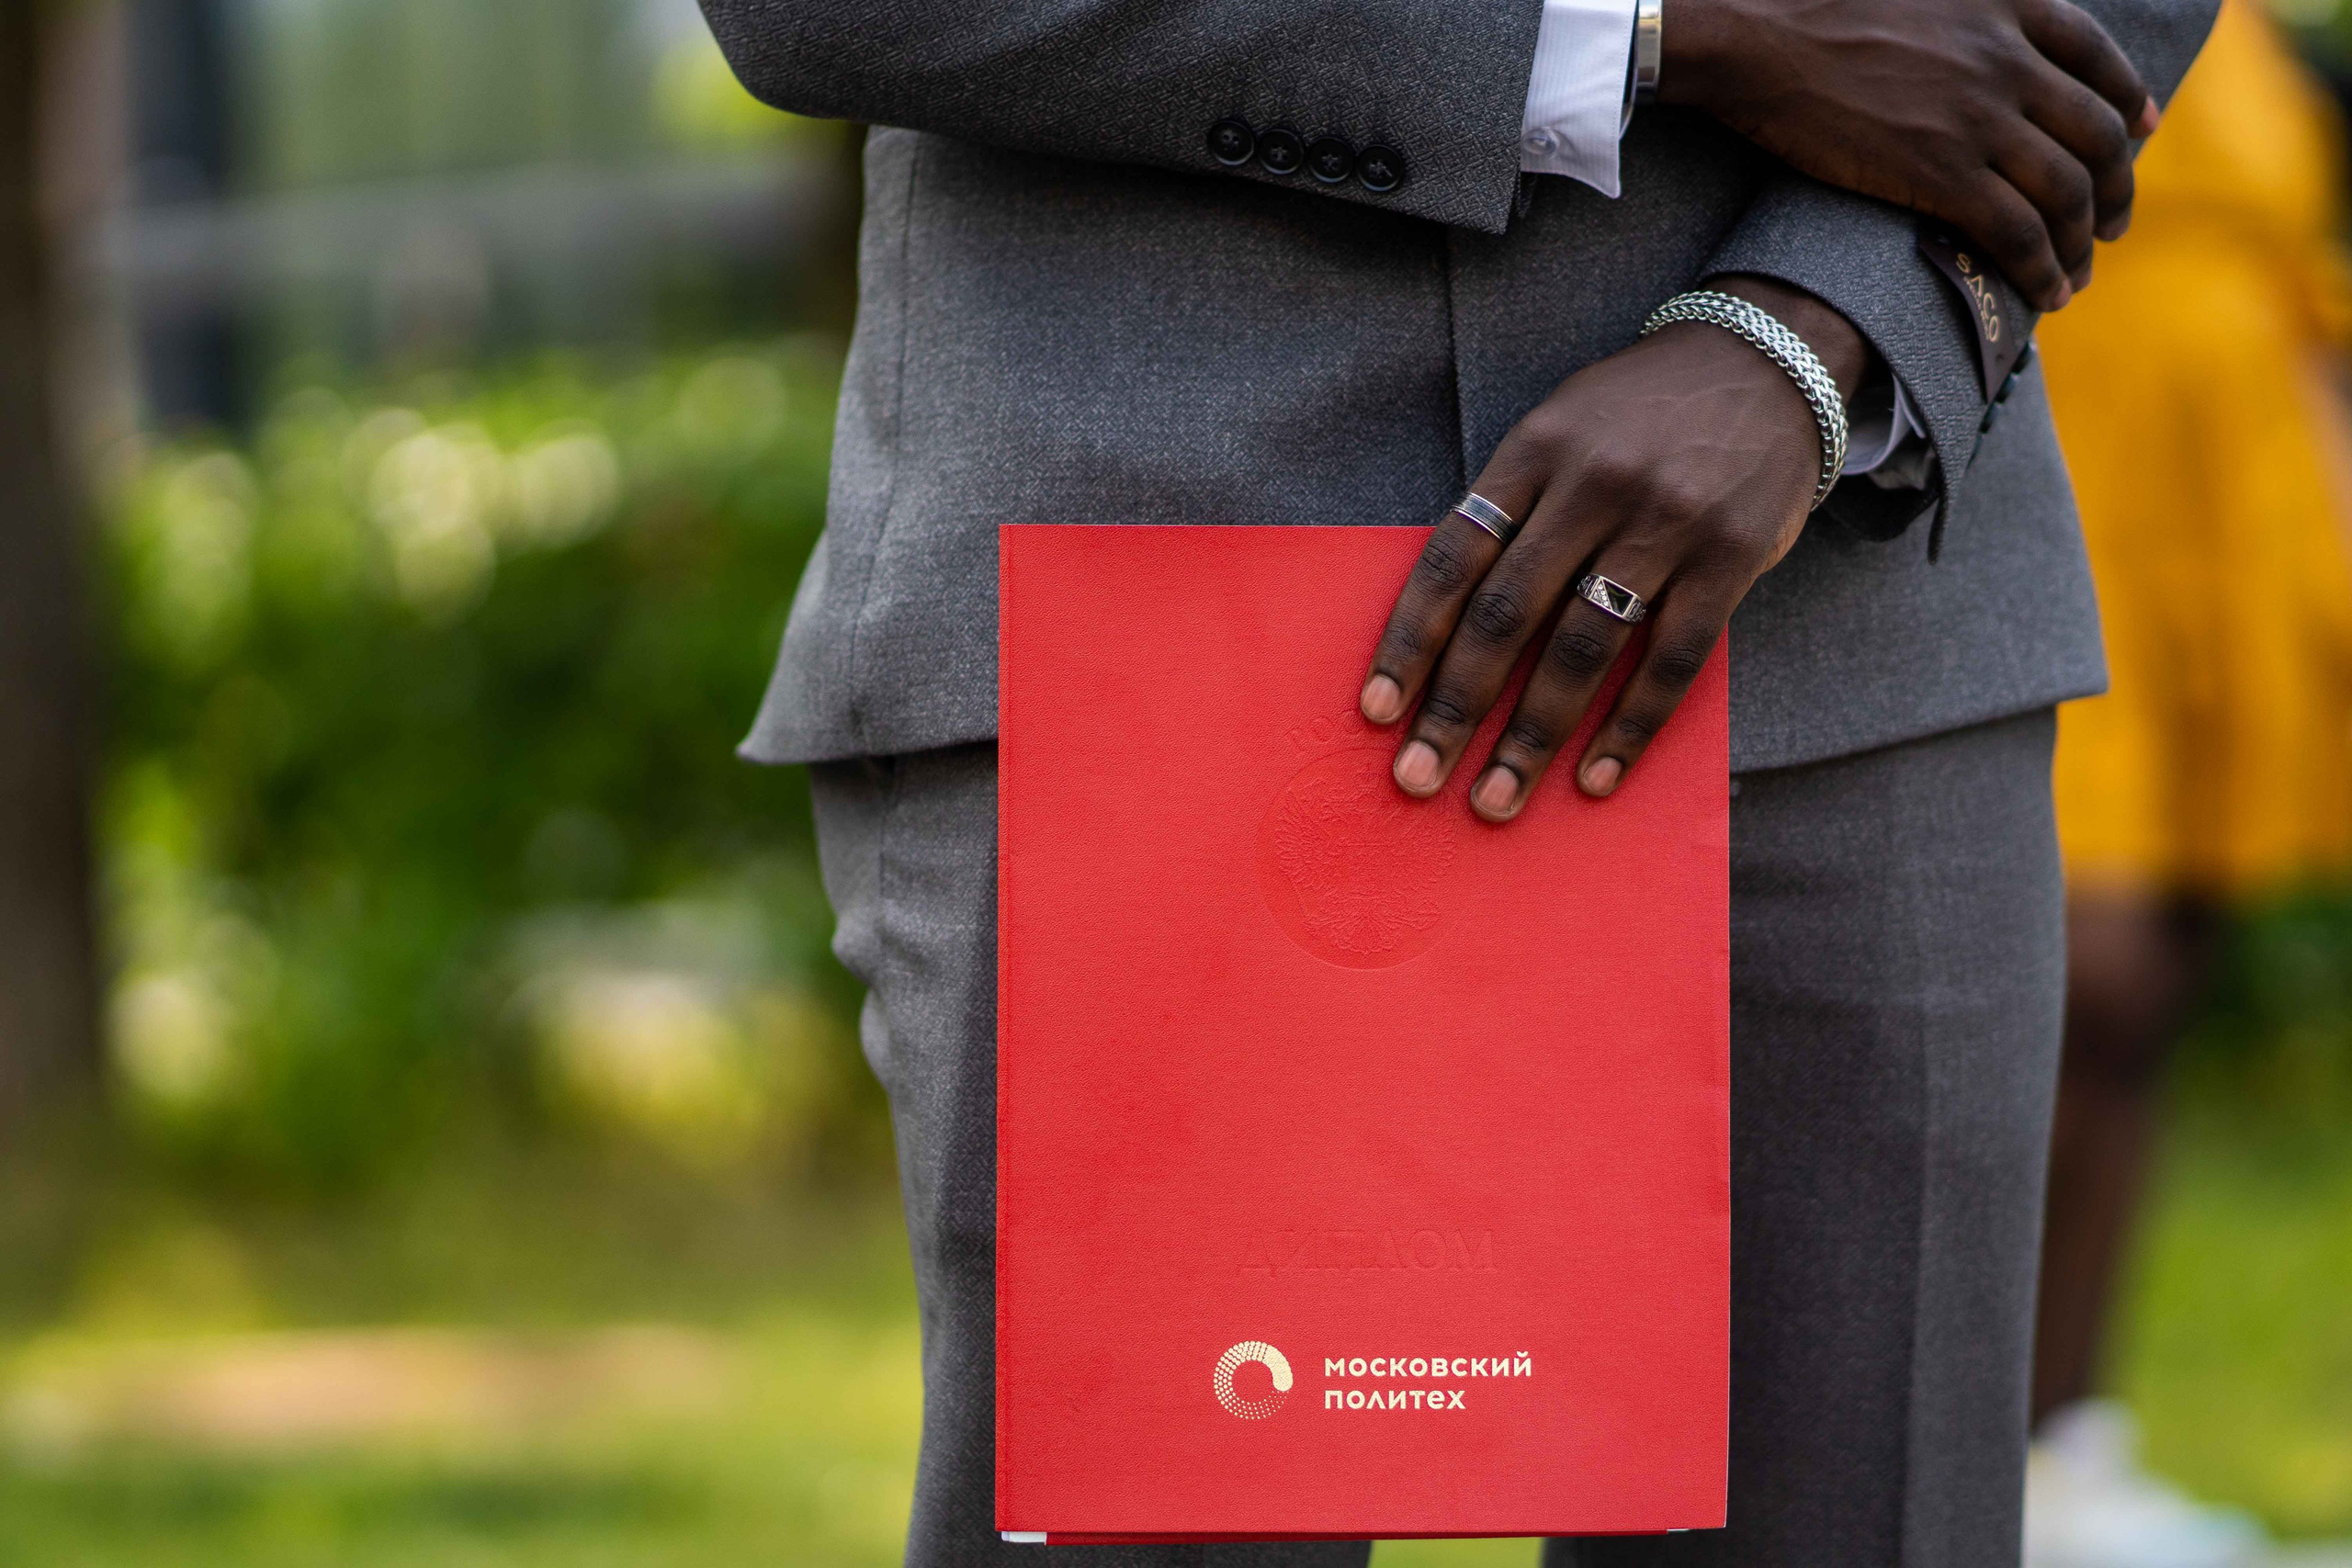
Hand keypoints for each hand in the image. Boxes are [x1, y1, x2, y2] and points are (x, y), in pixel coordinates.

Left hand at [1358, 276, 1865, 816]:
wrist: (1769, 359)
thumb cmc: (1637, 415)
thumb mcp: (1559, 430)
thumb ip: (1512, 512)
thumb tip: (1446, 629)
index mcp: (1534, 451)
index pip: (1452, 558)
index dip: (1409, 640)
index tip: (1377, 710)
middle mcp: (1594, 485)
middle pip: (1507, 614)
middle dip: (1455, 707)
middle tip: (1418, 778)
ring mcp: (1666, 522)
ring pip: (1583, 648)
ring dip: (1533, 735)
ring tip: (1495, 799)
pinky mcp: (1731, 558)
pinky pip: (1672, 661)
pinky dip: (1630, 728)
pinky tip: (1595, 778)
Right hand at [1663, 0, 2159, 310]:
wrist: (1759, 37)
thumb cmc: (1816, 6)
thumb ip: (1968, 6)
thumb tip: (1976, 31)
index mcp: (2012, 6)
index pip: (2100, 60)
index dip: (2130, 101)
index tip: (2142, 132)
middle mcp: (2011, 59)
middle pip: (2098, 135)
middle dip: (2117, 188)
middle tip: (2113, 225)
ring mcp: (1981, 118)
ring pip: (2067, 193)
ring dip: (2082, 242)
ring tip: (2077, 274)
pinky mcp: (1943, 172)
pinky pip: (2019, 233)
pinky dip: (2043, 269)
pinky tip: (2047, 293)